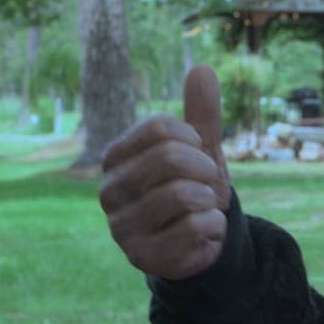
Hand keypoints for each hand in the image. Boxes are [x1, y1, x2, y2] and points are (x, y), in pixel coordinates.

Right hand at [100, 67, 236, 281]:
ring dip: (209, 199)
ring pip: (181, 194)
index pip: (159, 128)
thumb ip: (201, 113)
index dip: (193, 138)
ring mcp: (121, 226)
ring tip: (204, 207)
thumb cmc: (194, 188)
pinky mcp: (142, 256)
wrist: (198, 241)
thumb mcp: (201, 150)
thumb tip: (203, 68)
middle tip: (209, 182)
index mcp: (116, 158)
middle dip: (205, 169)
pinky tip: (204, 231)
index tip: (199, 152)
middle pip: (169, 158)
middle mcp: (109, 191)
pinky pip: (193, 226)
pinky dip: (213, 225)